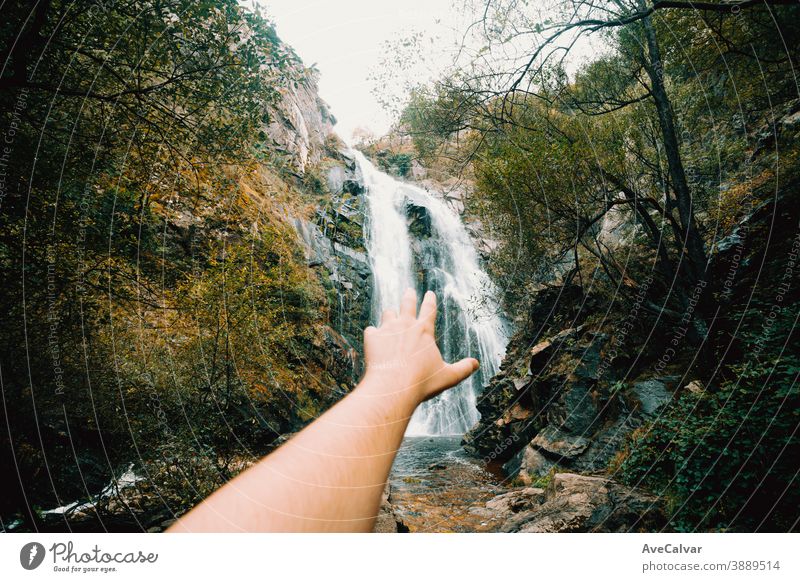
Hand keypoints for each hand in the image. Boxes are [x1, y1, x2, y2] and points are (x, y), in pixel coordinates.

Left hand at [361, 288, 478, 404]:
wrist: (393, 387)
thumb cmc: (422, 382)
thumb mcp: (448, 377)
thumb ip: (463, 369)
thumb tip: (476, 364)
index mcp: (424, 330)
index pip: (429, 309)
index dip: (430, 300)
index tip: (429, 293)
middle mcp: (406, 325)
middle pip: (407, 303)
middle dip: (409, 296)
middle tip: (409, 291)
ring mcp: (387, 329)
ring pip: (388, 313)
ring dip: (390, 314)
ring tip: (390, 313)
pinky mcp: (372, 337)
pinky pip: (371, 330)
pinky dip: (373, 334)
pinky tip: (373, 337)